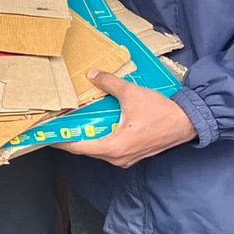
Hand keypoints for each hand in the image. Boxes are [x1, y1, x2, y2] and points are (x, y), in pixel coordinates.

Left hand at [54, 70, 197, 168]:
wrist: (186, 123)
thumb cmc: (160, 112)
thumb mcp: (131, 93)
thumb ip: (109, 83)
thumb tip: (92, 74)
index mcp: (114, 147)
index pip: (80, 148)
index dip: (62, 141)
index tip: (47, 135)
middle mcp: (118, 158)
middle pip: (87, 150)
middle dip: (71, 139)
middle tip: (57, 126)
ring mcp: (126, 159)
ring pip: (98, 151)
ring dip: (86, 139)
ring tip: (72, 125)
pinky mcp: (132, 155)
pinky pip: (109, 150)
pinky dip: (99, 139)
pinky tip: (95, 126)